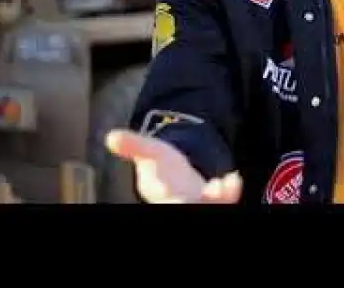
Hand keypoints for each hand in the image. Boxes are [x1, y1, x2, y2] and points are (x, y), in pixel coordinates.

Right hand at [105, 129, 241, 203]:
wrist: (177, 177)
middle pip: (192, 207)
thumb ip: (133, 145)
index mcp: (165, 196)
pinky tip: (232, 179)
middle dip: (202, 203)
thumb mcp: (147, 153)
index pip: (170, 203)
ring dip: (223, 198)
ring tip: (230, 183)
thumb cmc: (161, 168)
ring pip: (213, 206)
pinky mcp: (219, 199)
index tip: (179, 201)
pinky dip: (231, 192)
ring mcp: (202, 202)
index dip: (176, 203)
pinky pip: (227, 200)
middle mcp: (185, 202)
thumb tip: (111, 136)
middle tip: (214, 193)